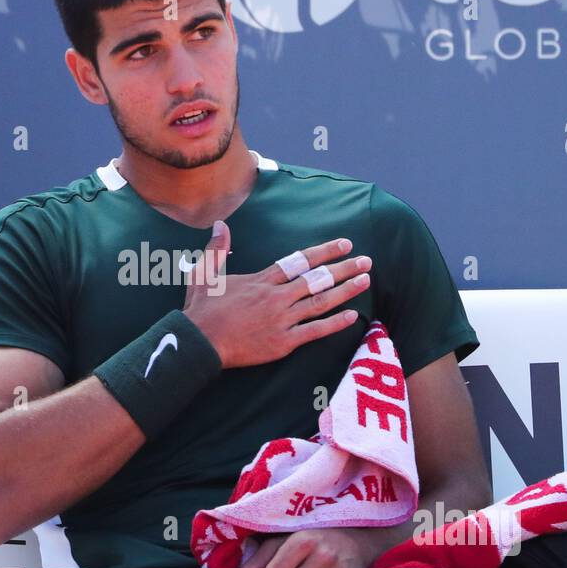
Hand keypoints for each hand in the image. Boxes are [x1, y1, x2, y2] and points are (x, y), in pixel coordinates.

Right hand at [181, 222, 372, 369]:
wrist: (200, 342)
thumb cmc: (201, 309)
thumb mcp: (204, 273)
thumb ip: (217, 249)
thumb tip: (220, 225)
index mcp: (262, 280)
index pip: (300, 261)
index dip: (324, 252)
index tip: (344, 244)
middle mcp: (276, 296)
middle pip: (317, 279)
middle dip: (344, 269)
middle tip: (366, 261)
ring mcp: (282, 319)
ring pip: (321, 302)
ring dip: (345, 290)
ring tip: (365, 281)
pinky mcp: (283, 342)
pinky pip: (315, 330)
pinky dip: (335, 323)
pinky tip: (352, 316)